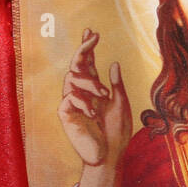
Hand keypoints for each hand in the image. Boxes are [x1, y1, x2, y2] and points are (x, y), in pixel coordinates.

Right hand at [58, 29, 131, 171]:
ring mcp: (72, 102)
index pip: (88, 64)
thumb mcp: (121, 104)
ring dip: (89, 82)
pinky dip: (83, 102)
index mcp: (94, 89)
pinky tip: (93, 113)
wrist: (109, 155)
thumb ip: (116, 85)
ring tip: (102, 93)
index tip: (91, 31)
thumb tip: (113, 64)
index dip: (88, 47)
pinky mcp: (65, 114)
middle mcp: (81, 92)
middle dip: (83, 49)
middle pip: (76, 65)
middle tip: (93, 38)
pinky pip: (69, 98)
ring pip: (72, 79)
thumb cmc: (117, 132)